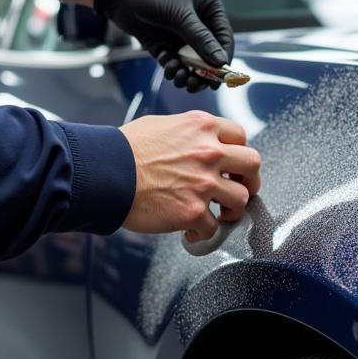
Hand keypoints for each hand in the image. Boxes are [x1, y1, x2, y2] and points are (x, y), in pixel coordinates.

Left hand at [95, 0, 234, 92]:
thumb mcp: (180, 15)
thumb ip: (201, 39)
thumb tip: (221, 62)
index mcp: (209, 8)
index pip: (224, 39)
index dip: (223, 60)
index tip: (218, 79)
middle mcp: (199, 23)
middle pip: (209, 55)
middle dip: (202, 72)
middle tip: (194, 85)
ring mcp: (182, 34)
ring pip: (192, 62)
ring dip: (186, 73)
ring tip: (178, 78)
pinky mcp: (166, 44)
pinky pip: (175, 62)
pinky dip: (172, 67)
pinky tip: (166, 65)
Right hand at [119, 111, 261, 240]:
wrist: (105, 173)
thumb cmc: (124, 150)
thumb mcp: (161, 125)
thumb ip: (188, 133)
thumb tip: (196, 143)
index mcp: (201, 127)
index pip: (240, 136)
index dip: (239, 153)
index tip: (234, 164)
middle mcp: (208, 152)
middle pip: (252, 164)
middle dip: (249, 179)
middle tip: (240, 188)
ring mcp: (204, 183)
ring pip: (241, 199)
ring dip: (232, 209)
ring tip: (220, 213)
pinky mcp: (192, 211)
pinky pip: (214, 227)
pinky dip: (204, 232)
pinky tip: (193, 231)